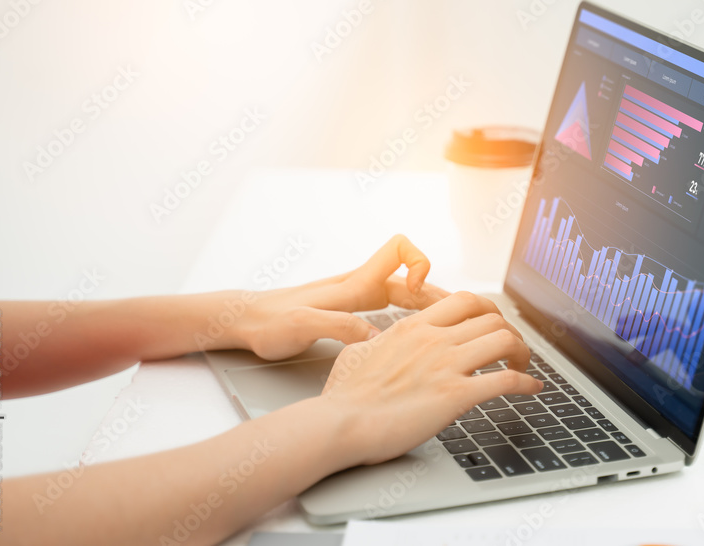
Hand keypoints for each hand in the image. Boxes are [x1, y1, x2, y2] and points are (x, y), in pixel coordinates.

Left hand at [240, 235, 449, 359]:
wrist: (242, 322)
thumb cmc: (267, 322)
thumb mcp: (301, 326)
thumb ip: (338, 327)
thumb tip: (374, 338)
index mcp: (354, 284)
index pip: (400, 249)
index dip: (419, 263)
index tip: (418, 291)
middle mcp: (359, 286)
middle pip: (413, 277)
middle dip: (439, 294)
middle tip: (461, 319)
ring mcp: (355, 299)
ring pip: (405, 295)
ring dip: (429, 309)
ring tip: (451, 330)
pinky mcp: (349, 313)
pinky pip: (391, 310)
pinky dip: (410, 320)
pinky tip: (415, 341)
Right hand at [319, 292, 543, 465]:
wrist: (340, 424)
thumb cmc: (344, 397)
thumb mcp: (358, 353)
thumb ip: (377, 341)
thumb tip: (379, 340)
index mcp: (414, 328)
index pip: (465, 301)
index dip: (488, 310)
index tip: (493, 324)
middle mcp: (434, 340)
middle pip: (491, 317)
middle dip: (510, 331)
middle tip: (513, 349)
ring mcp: (446, 365)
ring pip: (503, 340)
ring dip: (522, 352)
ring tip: (523, 366)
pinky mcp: (455, 396)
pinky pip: (505, 380)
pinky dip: (526, 383)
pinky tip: (531, 390)